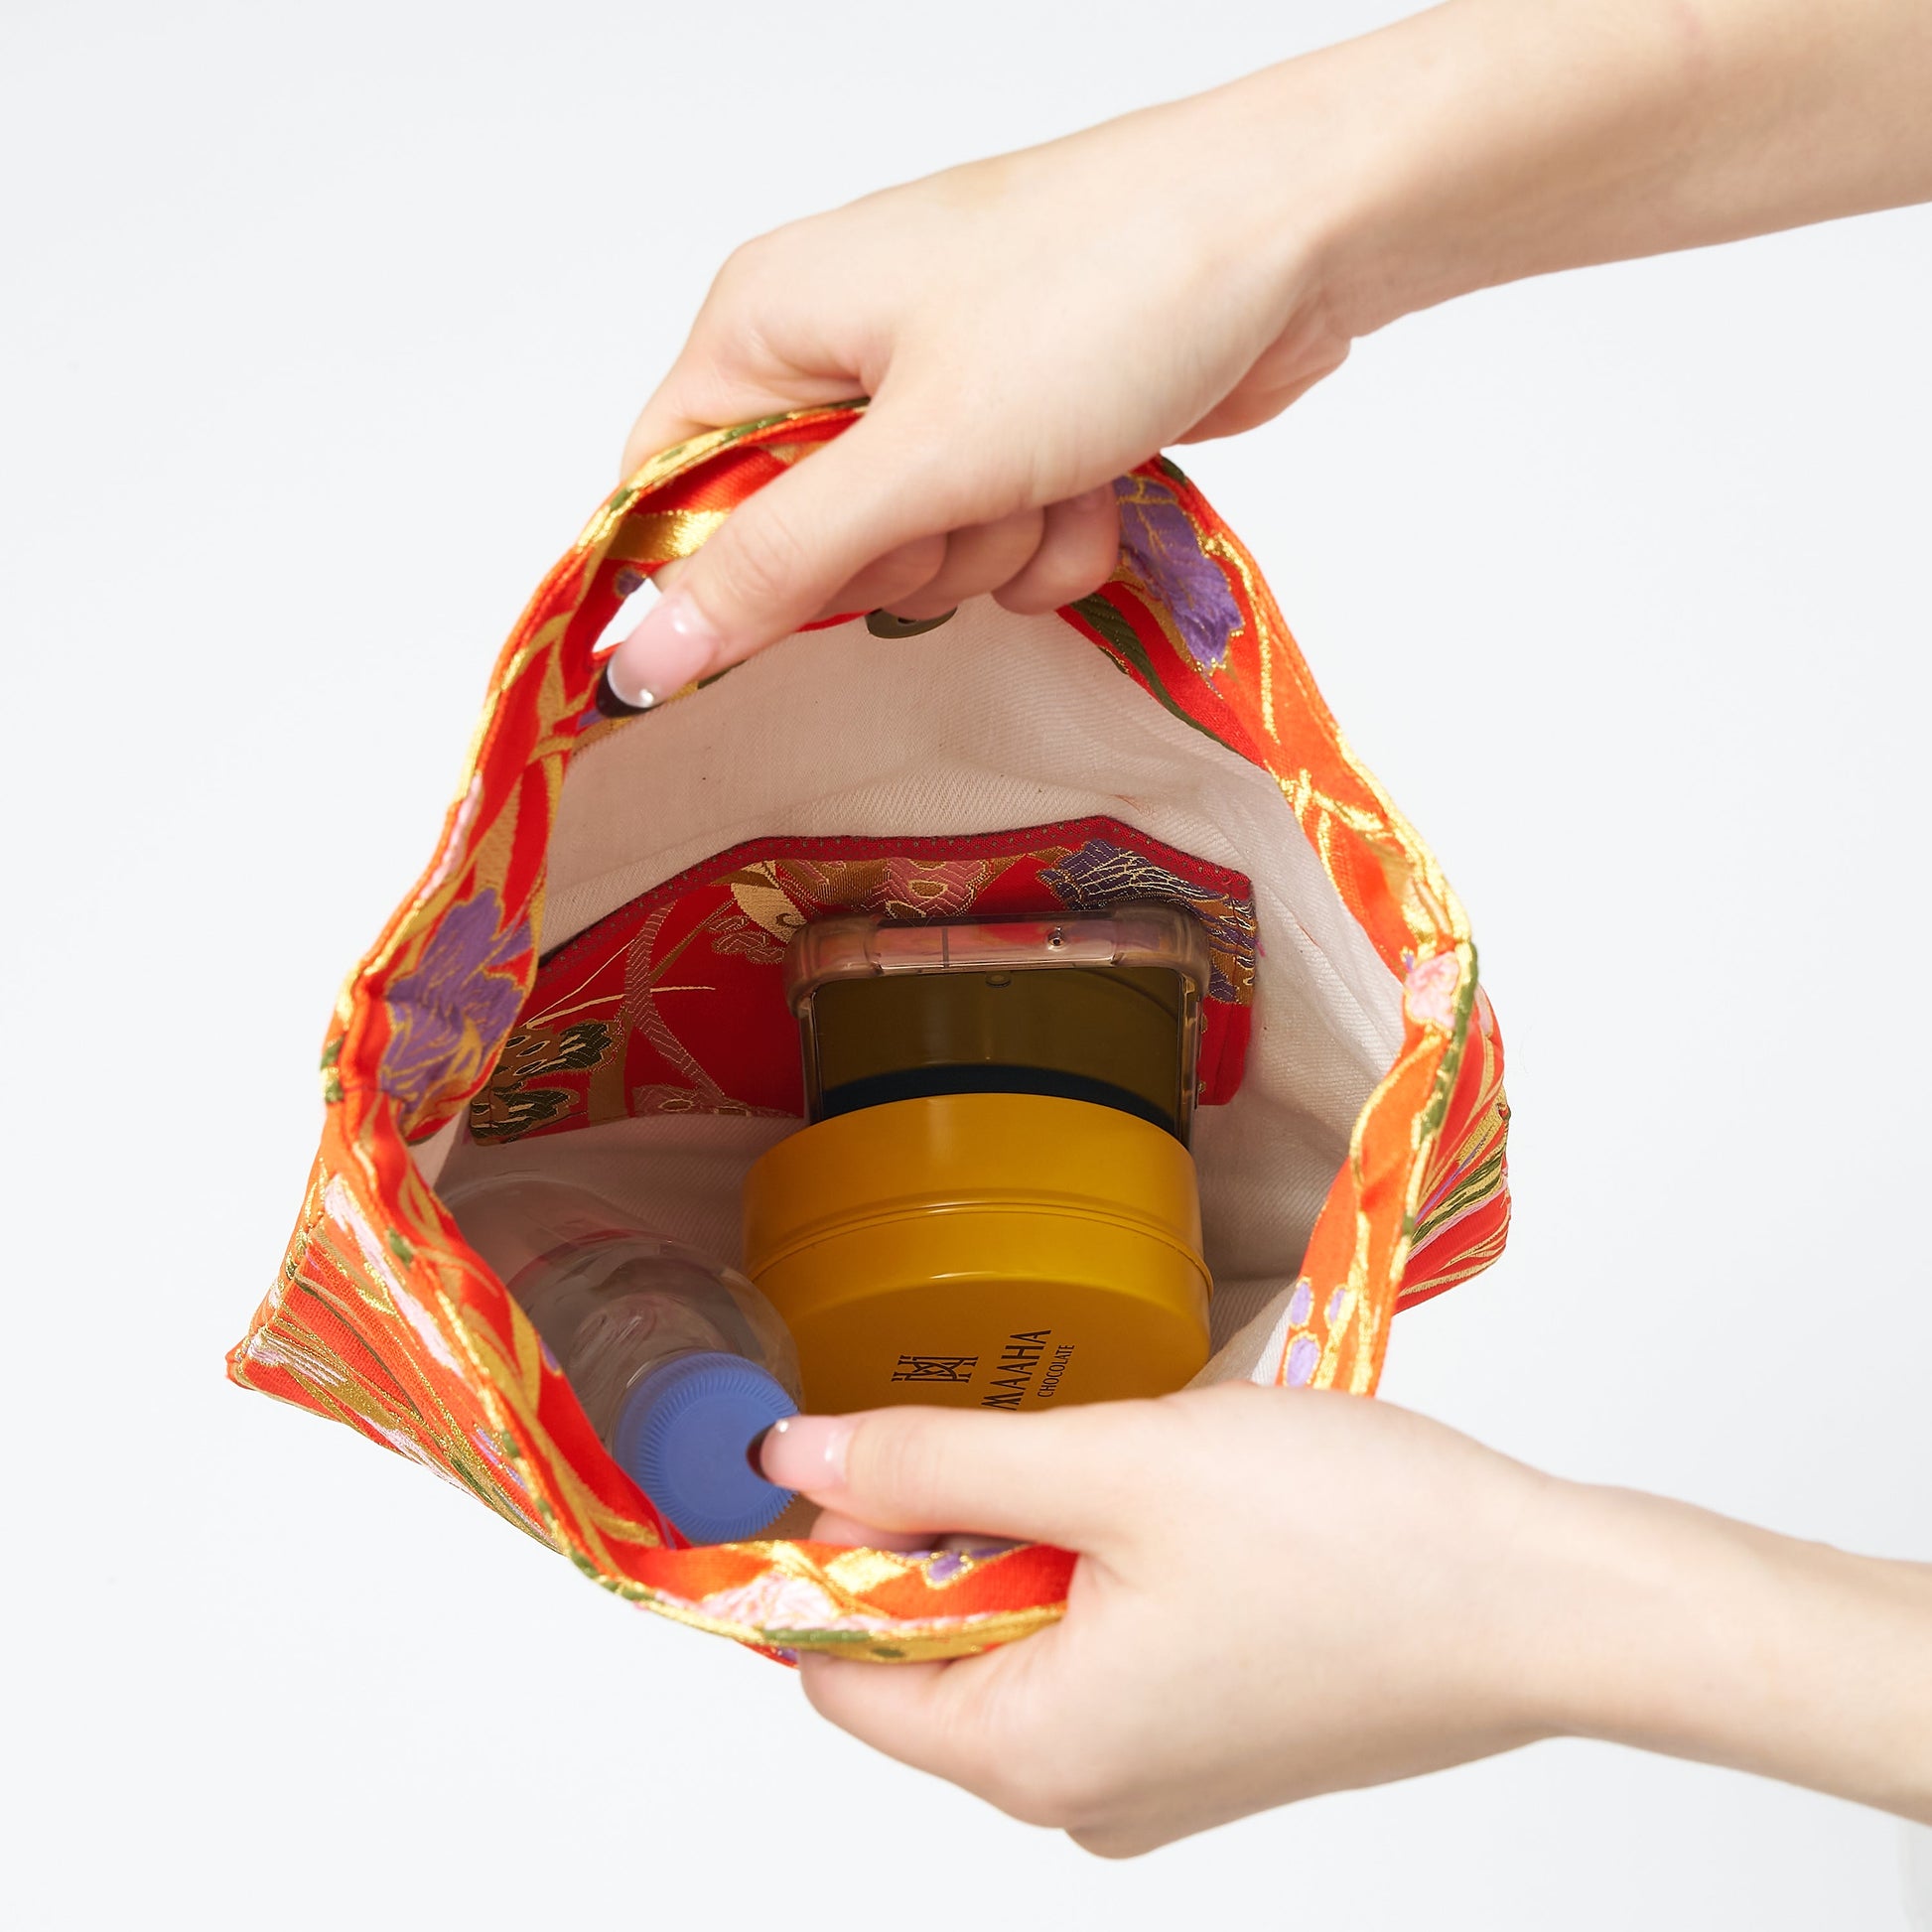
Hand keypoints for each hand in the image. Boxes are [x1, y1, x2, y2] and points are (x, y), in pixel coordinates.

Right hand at [609, 0, 1931, 710]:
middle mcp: (841, 353)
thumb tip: (642, 654)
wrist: (1293, 234)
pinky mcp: (1023, 425)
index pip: (674, 488)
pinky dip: (1054, 536)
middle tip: (968, 500)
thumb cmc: (1101, 298)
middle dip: (905, 559)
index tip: (801, 615)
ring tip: (1056, 473)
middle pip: (806, 545)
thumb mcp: (919, 453)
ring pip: (917, 558)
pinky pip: (998, 539)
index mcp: (769, 321)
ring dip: (995, 553)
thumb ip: (775, 566)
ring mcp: (941, 392)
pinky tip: (1103, 481)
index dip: (724, 575)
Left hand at [760, 1386, 1931, 1852]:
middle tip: (1020, 1432)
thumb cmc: (1357, 1541)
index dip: (815, 1555)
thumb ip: (939, 1465)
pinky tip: (1168, 1506)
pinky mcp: (1208, 1743)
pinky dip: (1093, 1573)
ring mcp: (1151, 1781)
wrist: (1551, 1602)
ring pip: (1015, 1643)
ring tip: (1120, 1464)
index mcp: (1035, 1755)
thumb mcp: (1117, 1468)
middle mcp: (1079, 1798)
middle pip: (926, 1656)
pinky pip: (1093, 1655)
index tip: (830, 1447)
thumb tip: (793, 1464)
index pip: (834, 1671)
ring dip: (1027, 1541)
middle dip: (940, 1533)